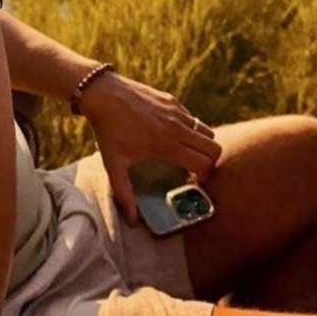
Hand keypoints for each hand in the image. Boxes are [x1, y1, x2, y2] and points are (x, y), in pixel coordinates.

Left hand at [79, 72, 221, 226]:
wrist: (102, 93)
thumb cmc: (107, 130)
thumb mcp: (113, 164)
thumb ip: (124, 194)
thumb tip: (132, 221)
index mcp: (167, 145)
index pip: (204, 164)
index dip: (204, 176)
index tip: (193, 181)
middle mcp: (177, 127)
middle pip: (214, 147)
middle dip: (210, 162)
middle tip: (195, 169)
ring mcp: (176, 111)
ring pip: (206, 130)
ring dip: (202, 143)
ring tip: (186, 152)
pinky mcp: (171, 100)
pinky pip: (191, 117)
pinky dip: (190, 128)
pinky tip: (171, 134)